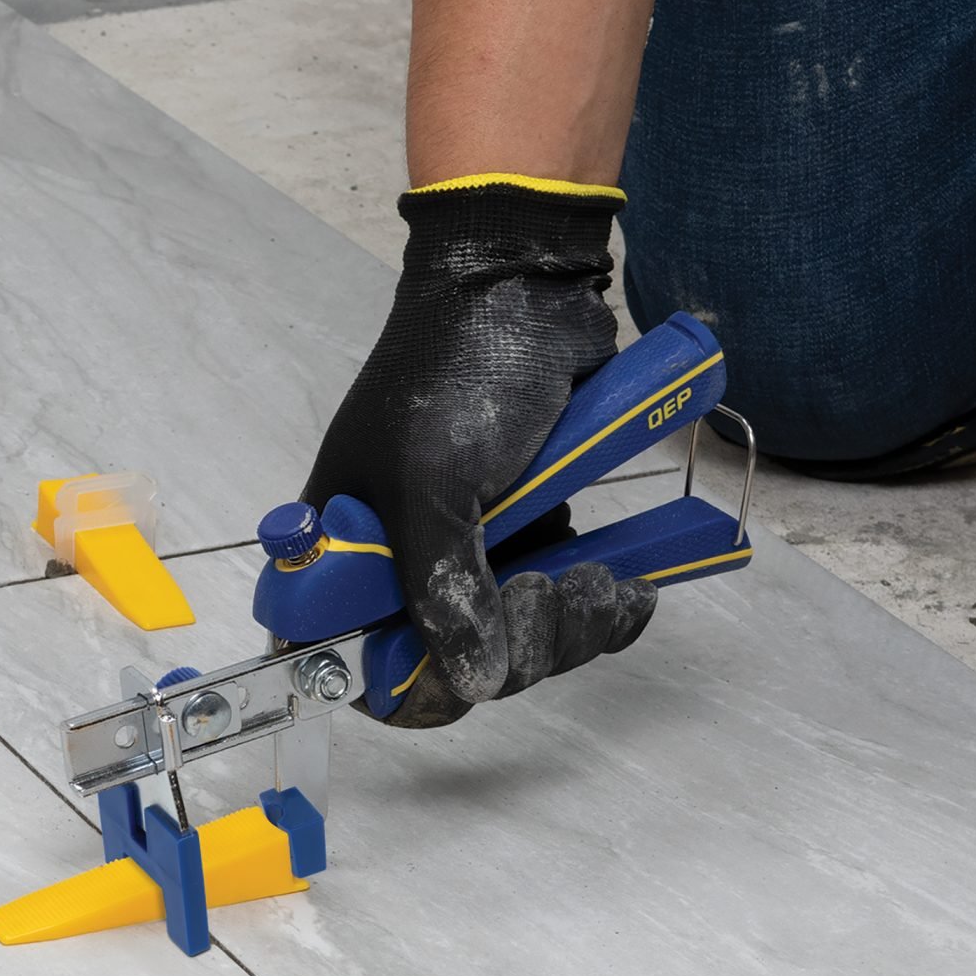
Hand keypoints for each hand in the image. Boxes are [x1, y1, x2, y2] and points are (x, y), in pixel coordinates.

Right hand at [302, 179, 654, 725]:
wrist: (528, 290)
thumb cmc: (457, 377)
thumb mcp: (434, 485)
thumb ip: (444, 591)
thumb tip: (476, 683)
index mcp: (345, 554)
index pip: (352, 659)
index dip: (404, 686)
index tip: (465, 672)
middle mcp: (399, 566)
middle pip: (450, 665)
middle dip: (516, 649)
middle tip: (550, 592)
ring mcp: (467, 556)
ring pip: (514, 646)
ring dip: (568, 630)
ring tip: (602, 581)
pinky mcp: (526, 540)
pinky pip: (559, 612)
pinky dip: (598, 612)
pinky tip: (629, 588)